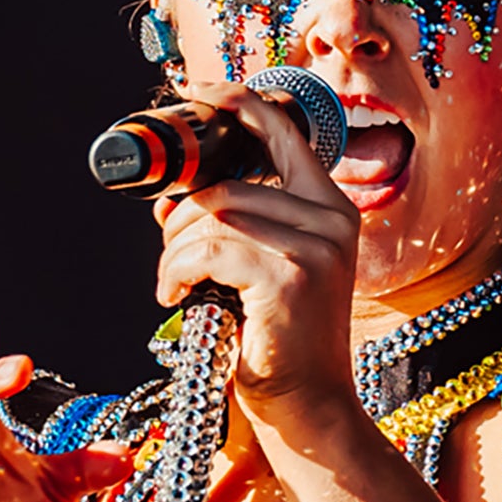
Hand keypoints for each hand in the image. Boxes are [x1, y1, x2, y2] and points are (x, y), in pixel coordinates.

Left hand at [153, 82, 362, 432]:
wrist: (308, 409)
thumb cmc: (277, 341)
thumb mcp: (265, 268)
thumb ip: (240, 221)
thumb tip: (176, 192)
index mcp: (331, 207)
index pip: (282, 130)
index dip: (235, 102)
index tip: (196, 92)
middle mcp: (332, 218)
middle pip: (226, 186)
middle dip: (180, 219)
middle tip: (169, 258)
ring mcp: (316, 247)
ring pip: (213, 216)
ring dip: (174, 252)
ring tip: (174, 286)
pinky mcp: (289, 277)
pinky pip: (207, 249)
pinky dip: (175, 271)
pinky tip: (175, 297)